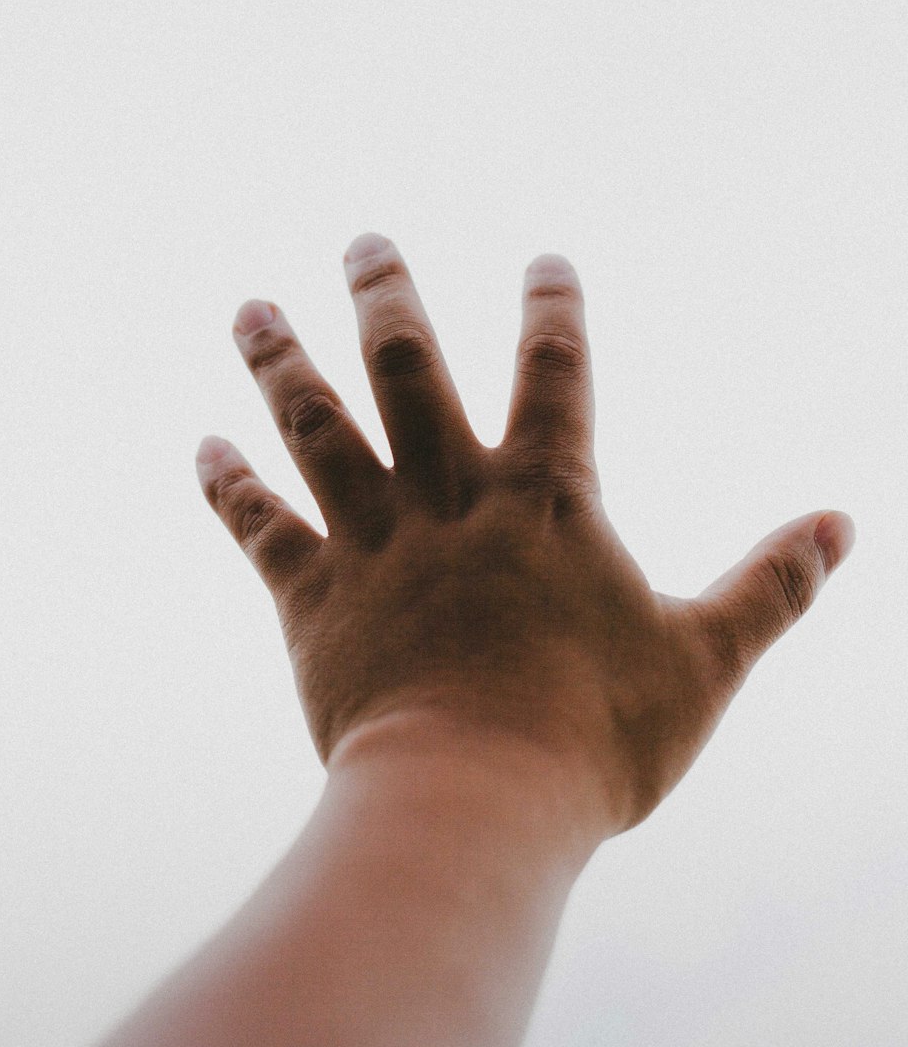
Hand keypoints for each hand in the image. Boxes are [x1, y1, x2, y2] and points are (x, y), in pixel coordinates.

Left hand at [196, 234, 853, 838]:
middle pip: (406, 368)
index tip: (546, 262)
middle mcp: (449, 500)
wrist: (473, 807)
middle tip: (365, 240)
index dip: (553, 310)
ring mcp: (374, 545)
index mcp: (545, 500)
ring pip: (315, 427)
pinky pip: (260, 529)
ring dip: (280, 361)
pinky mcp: (314, 602)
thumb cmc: (597, 740)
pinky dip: (228, 487)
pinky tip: (203, 447)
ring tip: (250, 307)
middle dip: (386, 296)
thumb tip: (844, 524)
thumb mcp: (706, 659)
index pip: (555, 372)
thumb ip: (772, 584)